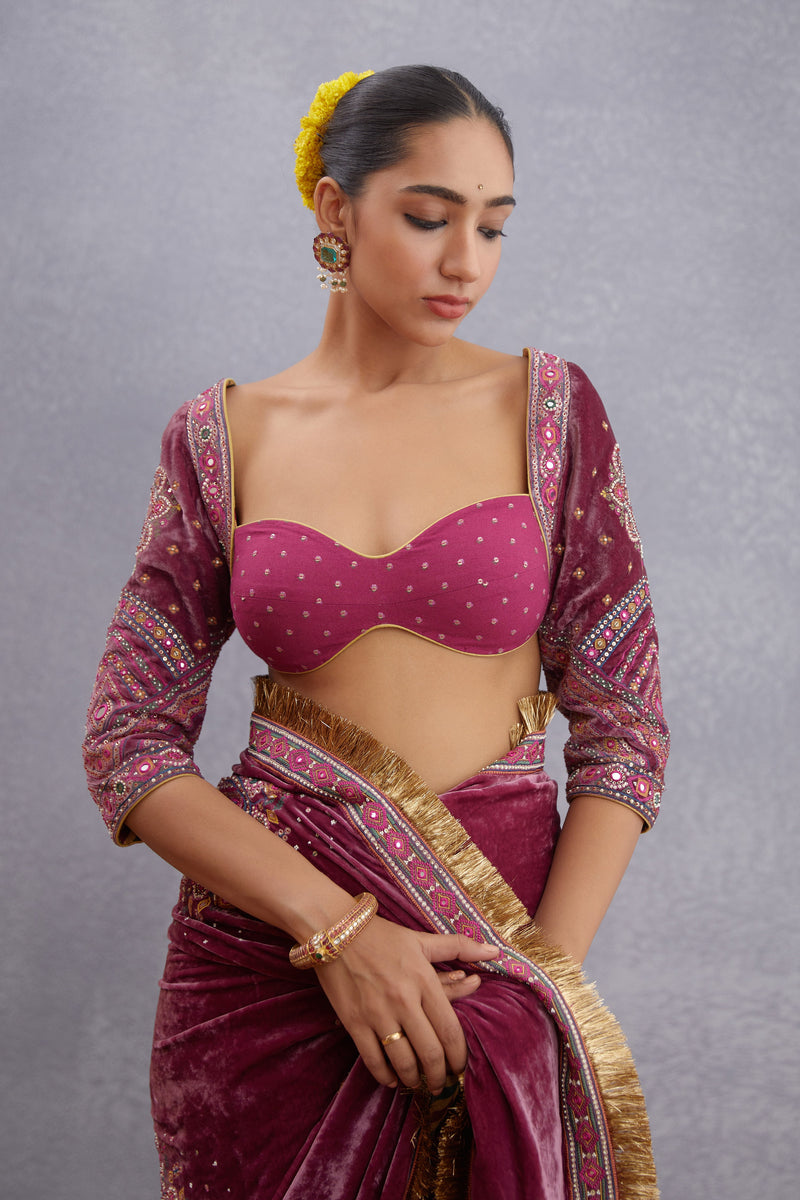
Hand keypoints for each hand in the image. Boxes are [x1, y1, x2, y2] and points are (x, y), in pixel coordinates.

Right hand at [314, 916, 498, 1093]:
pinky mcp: (354, 1022)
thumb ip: (459, 947)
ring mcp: (377, 1014)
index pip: (450, 1030)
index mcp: (423, 980)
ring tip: (419, 1083)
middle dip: (440, 1075)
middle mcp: (403, 1000)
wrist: (335, 931)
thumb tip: (496, 951)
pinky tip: (392, 1079)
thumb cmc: (382, 936)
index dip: (459, 1056)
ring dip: (414, 1079)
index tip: (460, 1067)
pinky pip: (373, 1060)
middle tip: (442, 1084)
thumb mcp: (422, 940)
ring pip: (403, 1061)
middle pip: (430, 1052)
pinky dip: (385, 1076)